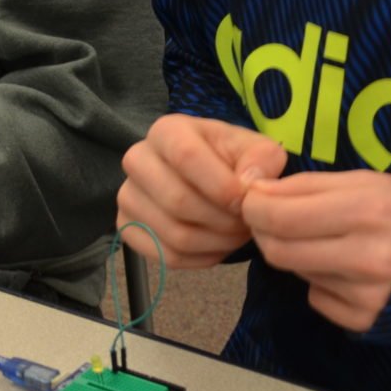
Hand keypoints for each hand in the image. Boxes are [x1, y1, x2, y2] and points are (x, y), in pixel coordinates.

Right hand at [115, 114, 288, 268]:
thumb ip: (262, 159)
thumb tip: (249, 183)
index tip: (248, 201)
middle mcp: (138, 159)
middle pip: (177, 201)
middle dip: (223, 220)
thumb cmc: (232, 160)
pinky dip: (201, 258)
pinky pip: (166, 256)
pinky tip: (218, 245)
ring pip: (174, 234)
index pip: (186, 157)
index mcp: (166, 131)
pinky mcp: (128, 227)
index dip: (221, 186)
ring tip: (238, 234)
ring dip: (217, 242)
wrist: (210, 178)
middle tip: (248, 222)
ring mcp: (128, 196)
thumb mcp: (256, 149)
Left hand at [241, 170, 390, 331]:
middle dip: (265, 232)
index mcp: (369, 210)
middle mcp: (370, 257)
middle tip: (272, 220)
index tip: (251, 200)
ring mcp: (369, 294)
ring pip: (295, 273)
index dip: (253, 207)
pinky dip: (319, 282)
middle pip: (279, 251)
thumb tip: (253, 192)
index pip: (280, 216)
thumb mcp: (361, 182)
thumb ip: (303, 185)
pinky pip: (316, 298)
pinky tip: (344, 270)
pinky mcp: (365, 319)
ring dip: (295, 254)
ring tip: (322, 241)